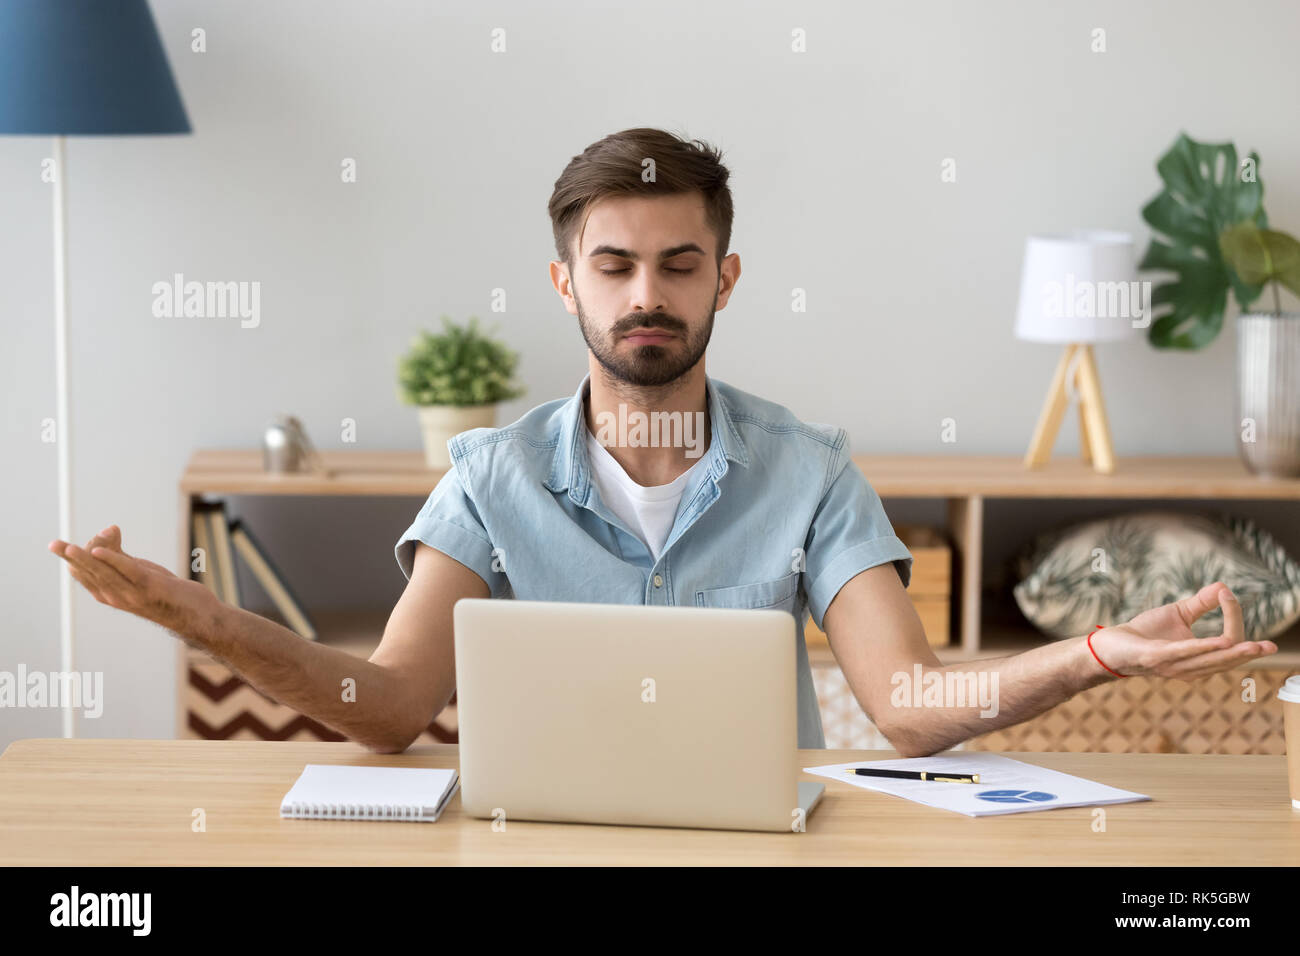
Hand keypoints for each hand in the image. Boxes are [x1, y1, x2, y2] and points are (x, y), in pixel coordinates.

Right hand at [48, 525, 214, 633]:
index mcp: (108, 594)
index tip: (85, 538)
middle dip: (71, 557)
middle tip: (53, 544)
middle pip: (89, 573)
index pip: (83, 575)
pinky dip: (113, 560)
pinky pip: (127, 571)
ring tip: (69, 548)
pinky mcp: (149, 587)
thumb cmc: (165, 591)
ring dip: (85, 559)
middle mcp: (115, 596)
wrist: (196, 615)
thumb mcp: (138, 571)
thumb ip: (120, 554)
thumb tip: (108, 530)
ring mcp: (131, 594)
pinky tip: (101, 551)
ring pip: (103, 573)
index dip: (78, 556)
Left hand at [1088, 581, 1276, 679]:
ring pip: (1210, 661)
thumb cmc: (1145, 633)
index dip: (1233, 619)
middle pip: (1226, 659)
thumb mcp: (1178, 614)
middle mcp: (1190, 667)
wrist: (1110, 644)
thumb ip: (1202, 603)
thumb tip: (1225, 586)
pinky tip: (1219, 642)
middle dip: (1248, 653)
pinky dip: (1202, 647)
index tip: (1228, 595)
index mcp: (1199, 659)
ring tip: (1254, 646)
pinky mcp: (1156, 658)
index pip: (1228, 643)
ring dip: (1233, 653)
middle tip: (1271, 647)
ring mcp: (1173, 665)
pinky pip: (1184, 654)